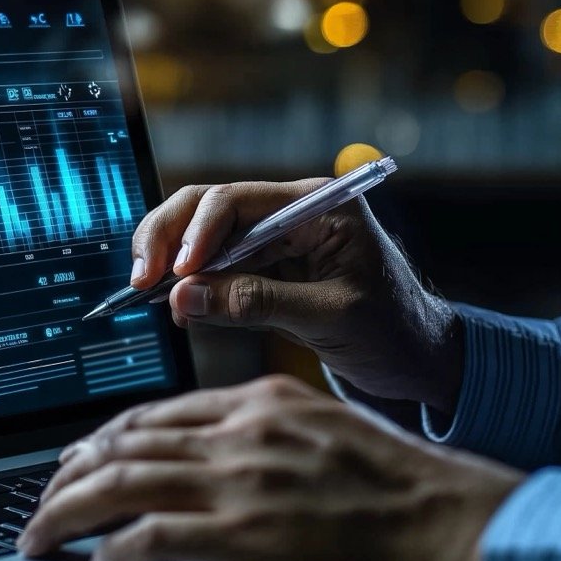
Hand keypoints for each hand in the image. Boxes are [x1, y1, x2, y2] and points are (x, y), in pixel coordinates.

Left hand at [18, 376, 524, 560]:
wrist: (462, 530)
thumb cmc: (410, 492)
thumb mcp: (331, 434)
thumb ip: (270, 435)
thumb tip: (223, 459)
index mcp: (262, 401)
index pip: (156, 413)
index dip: (105, 437)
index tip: (78, 458)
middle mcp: (242, 432)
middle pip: (124, 442)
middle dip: (69, 473)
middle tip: (41, 499)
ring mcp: (241, 481)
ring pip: (121, 482)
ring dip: (68, 511)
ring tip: (41, 533)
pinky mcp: (247, 536)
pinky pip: (154, 535)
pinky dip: (117, 548)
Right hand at [131, 180, 461, 413]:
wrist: (421, 360)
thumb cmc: (394, 332)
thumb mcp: (327, 318)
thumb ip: (256, 303)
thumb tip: (186, 297)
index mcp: (318, 206)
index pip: (236, 200)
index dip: (196, 234)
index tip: (176, 274)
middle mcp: (291, 212)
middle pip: (207, 207)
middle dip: (168, 240)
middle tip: (139, 280)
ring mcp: (276, 240)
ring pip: (202, 235)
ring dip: (169, 261)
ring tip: (145, 294)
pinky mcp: (266, 269)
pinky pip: (214, 267)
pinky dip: (188, 284)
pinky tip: (172, 304)